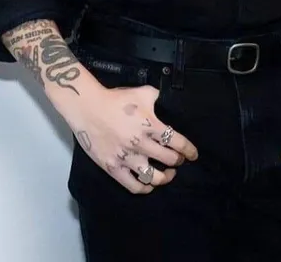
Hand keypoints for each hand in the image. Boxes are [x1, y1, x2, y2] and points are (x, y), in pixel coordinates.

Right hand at [53, 67, 198, 193]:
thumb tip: (163, 100)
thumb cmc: (115, 99)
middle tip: (179, 160)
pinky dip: (145, 188)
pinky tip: (148, 184)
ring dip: (165, 177)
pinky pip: (134, 186)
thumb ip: (156, 97)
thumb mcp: (141, 92)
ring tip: (167, 174)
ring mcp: (128, 158)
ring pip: (154, 177)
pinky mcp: (114, 168)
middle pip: (170, 160)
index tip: (193, 154)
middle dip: (178, 161)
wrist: (88, 108)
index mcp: (151, 125)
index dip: (189, 150)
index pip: (178, 142)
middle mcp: (142, 144)